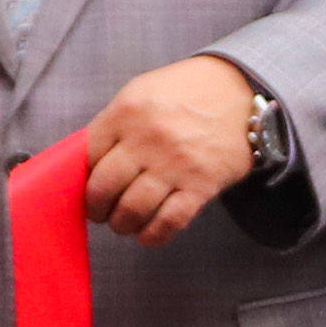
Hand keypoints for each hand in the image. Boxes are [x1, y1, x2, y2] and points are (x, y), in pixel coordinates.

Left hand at [84, 55, 259, 247]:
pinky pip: (168, 222)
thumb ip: (114, 124)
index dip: (84, 178)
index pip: (87, 157)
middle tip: (101, 212)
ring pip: (131, 211)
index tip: (89, 188)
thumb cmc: (187, 92)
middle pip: (103, 188)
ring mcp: (175, 163)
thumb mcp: (142, 93)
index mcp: (126, 112)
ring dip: (122, 225)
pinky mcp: (201, 185)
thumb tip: (88, 164)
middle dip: (97, 208)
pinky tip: (148, 234)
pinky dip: (152, 236)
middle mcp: (147, 138)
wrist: (241, 90)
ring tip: (124, 223)